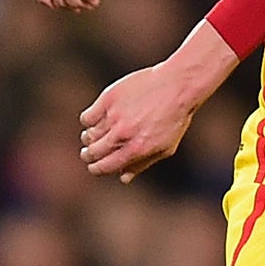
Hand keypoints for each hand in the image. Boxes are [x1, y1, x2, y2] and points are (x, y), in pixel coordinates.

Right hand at [79, 64, 202, 182]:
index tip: (94, 166)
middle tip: (89, 152)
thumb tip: (122, 178)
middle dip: (89, 155)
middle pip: (92, 152)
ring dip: (90, 138)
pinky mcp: (108, 99)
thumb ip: (142, 164)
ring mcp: (114, 116)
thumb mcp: (165, 148)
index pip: (103, 167)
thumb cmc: (174, 119)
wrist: (177, 86)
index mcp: (136, 150)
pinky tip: (98, 119)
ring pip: (89, 135)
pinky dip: (89, 121)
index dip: (96, 169)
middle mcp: (122, 135)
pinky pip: (87, 117)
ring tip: (95, 135)